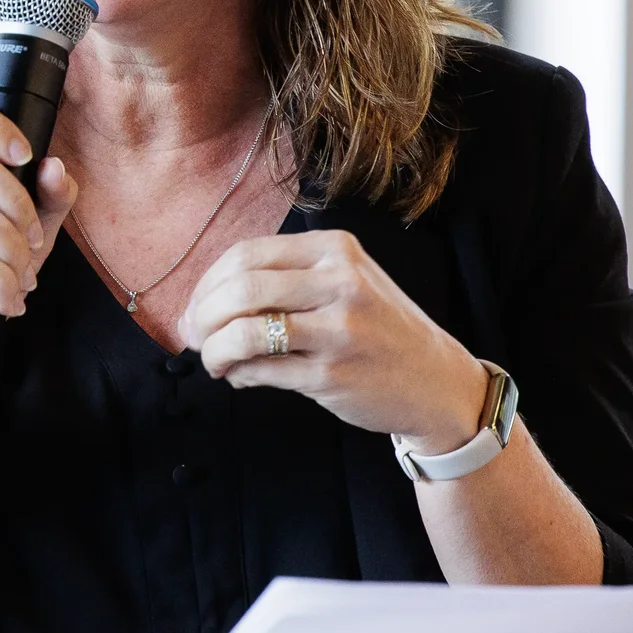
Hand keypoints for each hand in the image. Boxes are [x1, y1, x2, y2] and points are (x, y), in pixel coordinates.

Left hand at [183, 230, 488, 451]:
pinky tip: (241, 376)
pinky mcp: (332, 375)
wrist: (438, 382)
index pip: (246, 254)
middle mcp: (339, 283)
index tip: (195, 306)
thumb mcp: (345, 282)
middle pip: (240, 289)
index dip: (208, 282)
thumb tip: (204, 300)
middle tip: (194, 335)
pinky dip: (239, 374)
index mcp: (335, 250)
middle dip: (203, 315)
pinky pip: (262, 370)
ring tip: (214, 360)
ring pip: (246, 331)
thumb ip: (284, 279)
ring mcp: (338, 330)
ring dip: (215, 349)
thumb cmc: (379, 329)